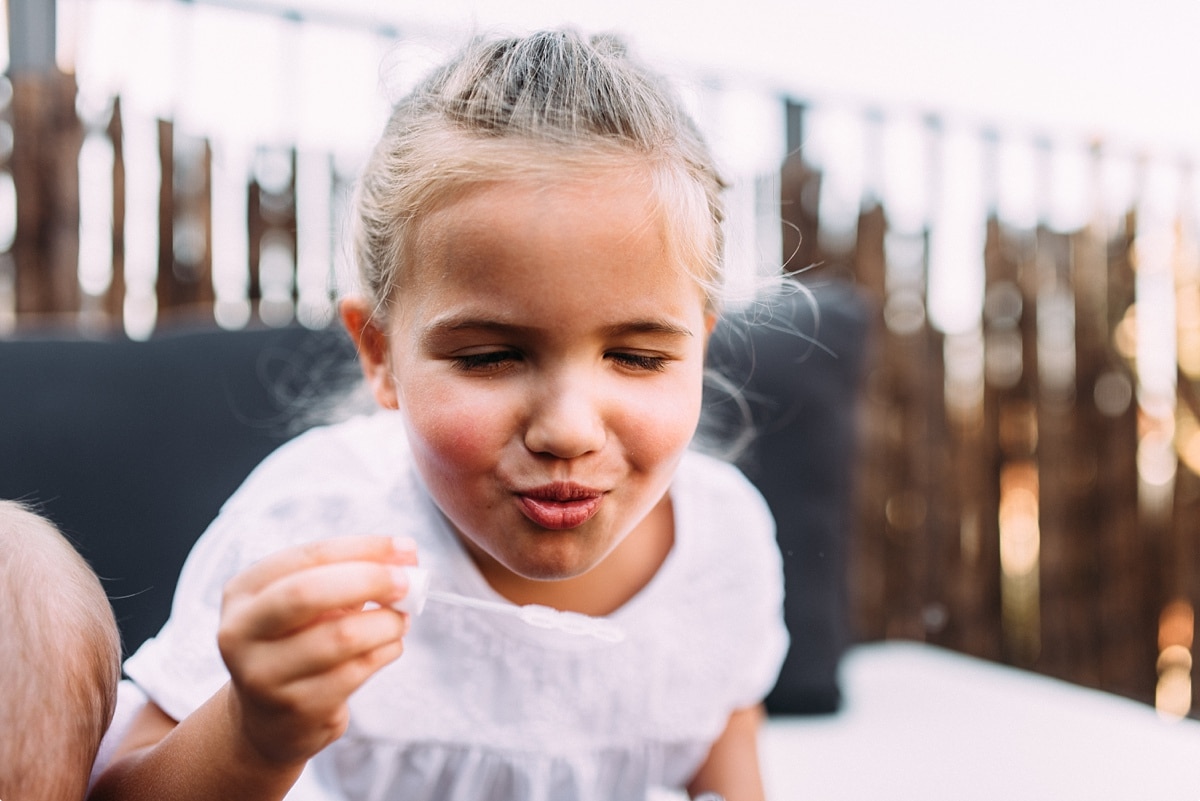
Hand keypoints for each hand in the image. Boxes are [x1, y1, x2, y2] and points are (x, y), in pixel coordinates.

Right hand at [216, 535, 417, 766]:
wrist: (271, 720)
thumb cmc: (299, 643)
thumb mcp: (308, 604)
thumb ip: (349, 574)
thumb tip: (406, 555)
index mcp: (243, 592)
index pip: (308, 556)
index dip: (363, 548)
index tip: (405, 548)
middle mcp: (242, 632)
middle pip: (309, 593)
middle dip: (370, 580)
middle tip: (408, 583)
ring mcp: (265, 675)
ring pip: (341, 636)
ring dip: (387, 622)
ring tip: (401, 620)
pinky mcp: (298, 708)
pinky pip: (358, 670)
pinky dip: (386, 650)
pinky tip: (389, 646)